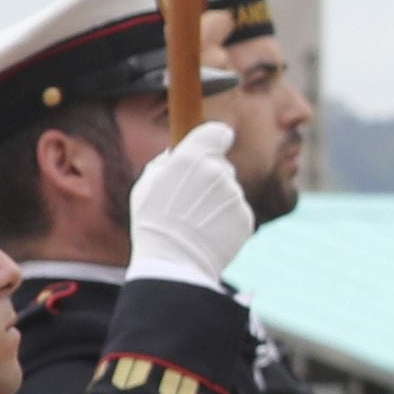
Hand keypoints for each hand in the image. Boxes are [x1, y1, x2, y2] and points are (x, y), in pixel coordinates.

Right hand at [122, 120, 255, 289]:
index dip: (215, 139)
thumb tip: (177, 153)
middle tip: (189, 199)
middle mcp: (218, 172)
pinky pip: (236, 211)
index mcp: (192, 157)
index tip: (213, 145)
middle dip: (210, 177)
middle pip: (222, 165)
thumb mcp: (147, 184)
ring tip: (195, 221)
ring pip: (229, 190)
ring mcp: (235, 195)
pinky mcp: (246, 217)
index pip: (218, 132)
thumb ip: (167, 162)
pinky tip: (208, 232)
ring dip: (217, 201)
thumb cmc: (154, 222)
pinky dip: (226, 219)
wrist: (174, 261)